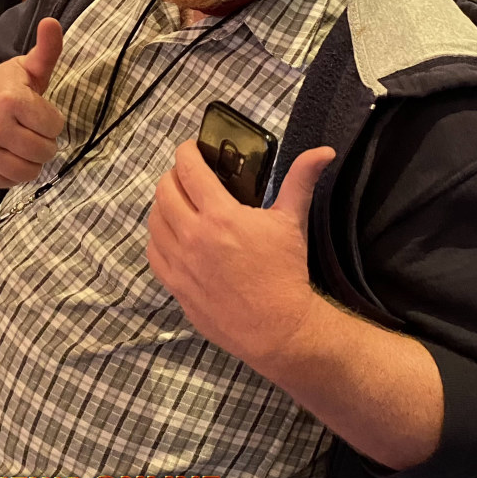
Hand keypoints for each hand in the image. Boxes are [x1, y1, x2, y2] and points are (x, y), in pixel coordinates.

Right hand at [0, 18, 64, 187]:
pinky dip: (13, 172)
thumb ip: (46, 50)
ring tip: (24, 144)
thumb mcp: (25, 67)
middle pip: (44, 151)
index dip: (51, 120)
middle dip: (44, 141)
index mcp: (11, 99)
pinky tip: (8, 154)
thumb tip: (53, 23)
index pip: (54, 126)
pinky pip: (9, 182)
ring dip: (32, 160)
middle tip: (33, 130)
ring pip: (29, 171)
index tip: (39, 112)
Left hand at [147, 140, 334, 368]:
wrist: (278, 328)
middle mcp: (193, 237)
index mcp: (220, 216)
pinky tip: (173, 234)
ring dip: (163, 205)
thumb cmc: (285, 272)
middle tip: (188, 176)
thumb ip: (301, 179)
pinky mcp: (175, 286)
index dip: (187, 152)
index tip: (193, 149)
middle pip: (164, 191)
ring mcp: (180, 264)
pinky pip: (152, 252)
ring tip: (179, 202)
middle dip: (173, 175)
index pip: (189, 170)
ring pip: (154, 220)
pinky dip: (158, 237)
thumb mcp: (292, 221)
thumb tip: (323, 151)